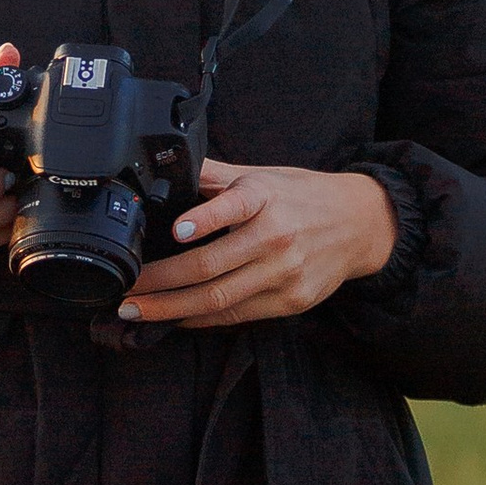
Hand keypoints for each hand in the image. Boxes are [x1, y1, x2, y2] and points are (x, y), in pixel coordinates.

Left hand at [117, 159, 395, 328]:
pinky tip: (174, 318)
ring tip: (136, 310)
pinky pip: (238, 315)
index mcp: (265, 197)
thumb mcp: (261, 175)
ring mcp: (286, 273)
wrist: (360, 224)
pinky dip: (201, 319)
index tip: (177, 230)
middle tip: (125, 288)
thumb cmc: (302, 197)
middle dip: (160, 282)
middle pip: (212, 266)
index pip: (235, 205)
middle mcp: (276, 236)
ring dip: (171, 309)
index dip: (206, 218)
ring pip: (219, 299)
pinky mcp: (292, 301)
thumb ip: (214, 175)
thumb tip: (167, 164)